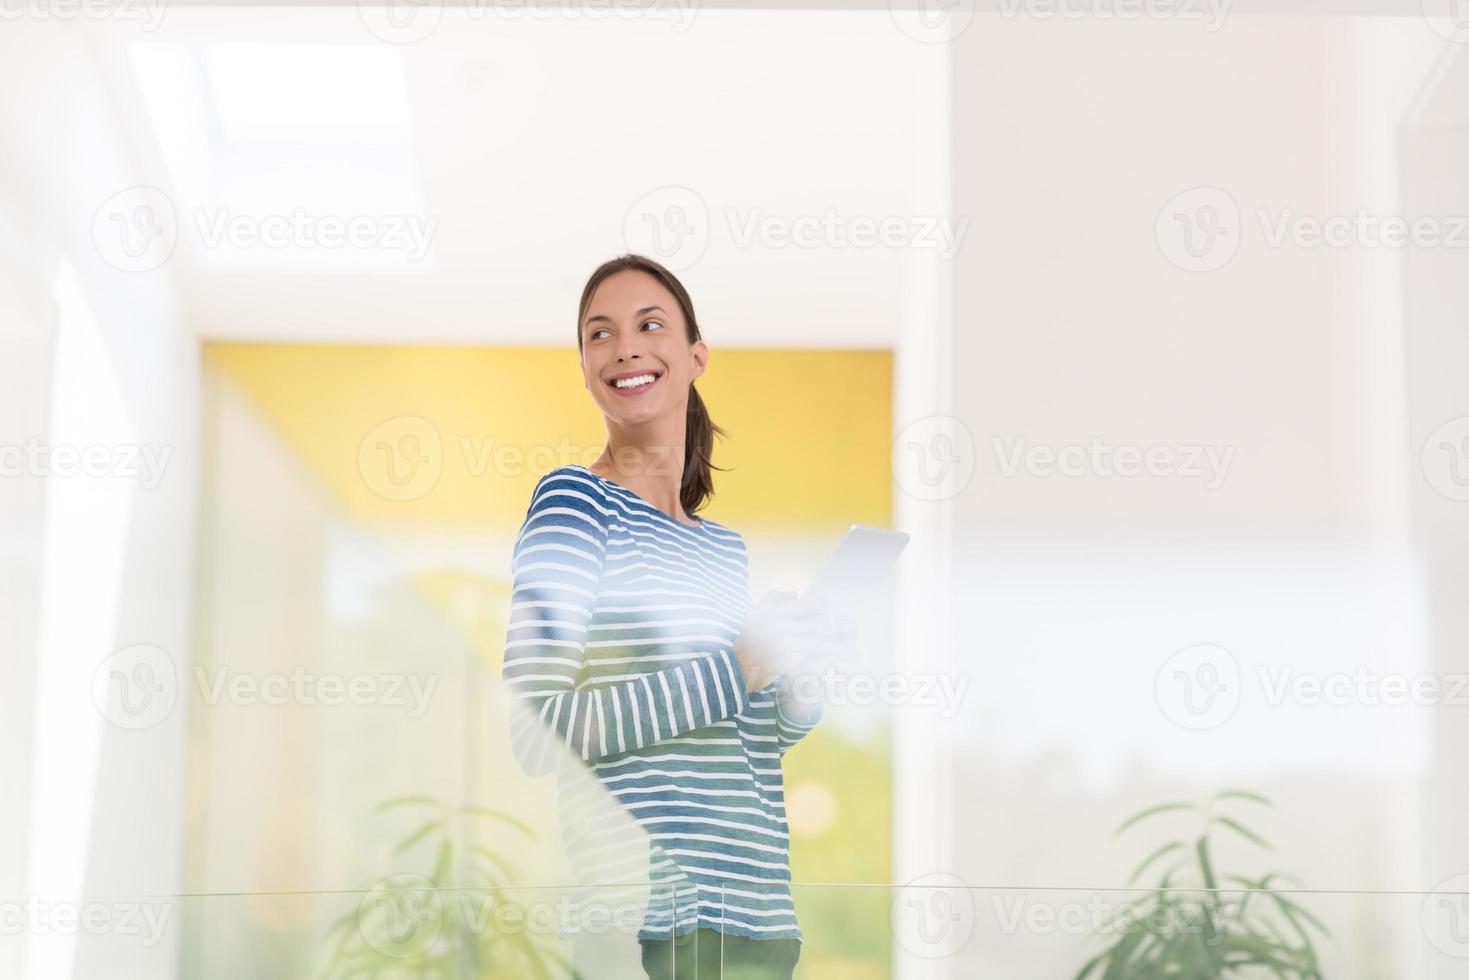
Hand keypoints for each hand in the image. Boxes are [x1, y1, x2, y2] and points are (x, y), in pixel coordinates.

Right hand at [733, 589, 853, 693]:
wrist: (735, 669)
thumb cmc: (747, 640)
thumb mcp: (755, 613)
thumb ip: (774, 598)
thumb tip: (796, 594)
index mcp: (774, 612)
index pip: (811, 604)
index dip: (826, 607)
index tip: (832, 613)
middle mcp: (780, 627)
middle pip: (820, 623)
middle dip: (837, 628)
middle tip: (850, 632)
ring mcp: (784, 646)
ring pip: (821, 642)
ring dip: (838, 646)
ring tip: (851, 652)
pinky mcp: (789, 664)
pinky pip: (815, 660)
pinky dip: (829, 662)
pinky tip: (837, 665)